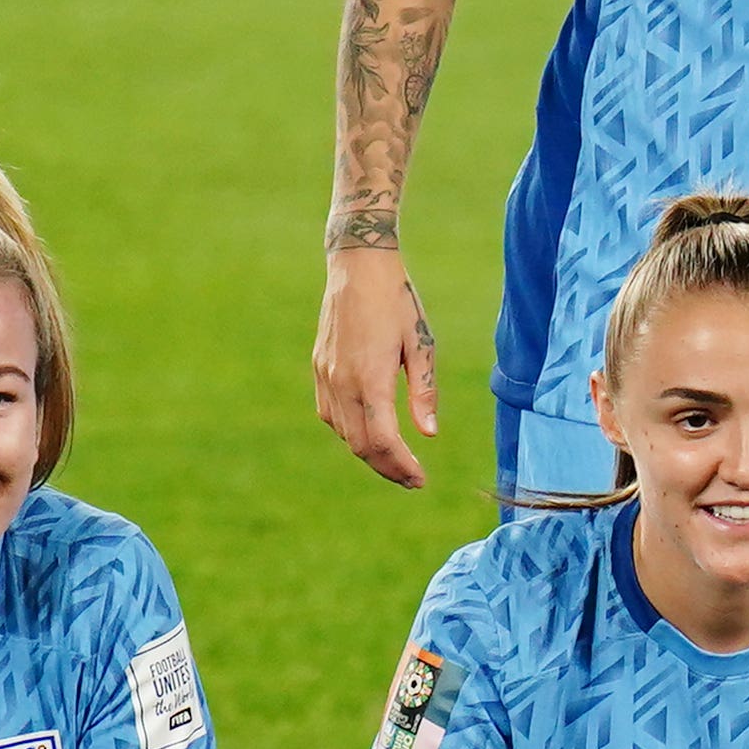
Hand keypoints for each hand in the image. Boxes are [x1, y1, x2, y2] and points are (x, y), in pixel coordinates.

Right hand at [314, 243, 438, 488]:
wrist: (357, 267)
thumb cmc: (398, 302)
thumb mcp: (422, 344)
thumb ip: (424, 391)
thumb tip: (429, 435)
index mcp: (371, 377)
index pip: (383, 440)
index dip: (402, 466)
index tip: (420, 480)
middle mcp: (343, 381)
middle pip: (361, 445)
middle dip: (387, 468)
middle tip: (413, 480)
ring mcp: (326, 376)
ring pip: (344, 433)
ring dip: (369, 453)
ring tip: (397, 462)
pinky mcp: (319, 368)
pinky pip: (331, 414)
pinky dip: (350, 432)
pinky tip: (371, 434)